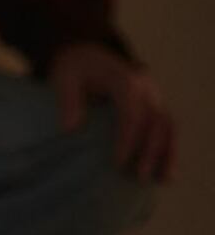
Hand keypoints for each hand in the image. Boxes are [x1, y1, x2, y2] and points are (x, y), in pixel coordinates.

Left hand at [48, 42, 173, 181]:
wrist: (86, 53)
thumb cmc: (74, 68)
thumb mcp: (64, 77)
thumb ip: (68, 100)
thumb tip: (71, 128)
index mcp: (125, 80)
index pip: (133, 114)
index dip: (128, 139)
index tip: (118, 162)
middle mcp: (146, 87)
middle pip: (156, 122)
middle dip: (151, 151)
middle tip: (139, 176)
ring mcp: (153, 96)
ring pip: (168, 126)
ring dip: (168, 153)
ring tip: (163, 180)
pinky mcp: (154, 105)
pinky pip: (167, 128)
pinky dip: (169, 149)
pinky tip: (168, 171)